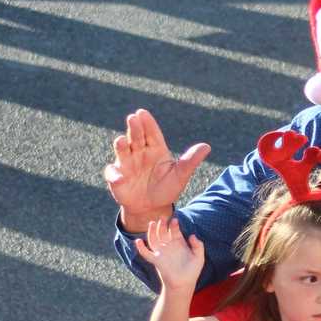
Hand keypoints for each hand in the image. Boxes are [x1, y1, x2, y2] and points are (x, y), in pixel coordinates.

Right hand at [104, 109, 208, 230]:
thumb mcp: (180, 176)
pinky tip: (119, 178)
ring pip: (122, 150)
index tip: (142, 113)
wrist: (152, 208)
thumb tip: (207, 146)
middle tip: (133, 118)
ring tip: (122, 141)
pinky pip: (113, 173)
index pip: (152, 133)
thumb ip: (190, 161)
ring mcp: (127, 164)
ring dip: (121, 145)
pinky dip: (114, 175)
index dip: (147, 123)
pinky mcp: (117, 177)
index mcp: (156, 149)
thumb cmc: (166, 188)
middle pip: (136, 137)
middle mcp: (139, 152)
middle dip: (134, 128)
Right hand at [133, 216, 205, 287]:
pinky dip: (141, 248)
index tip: (175, 220)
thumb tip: (192, 235)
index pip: (174, 231)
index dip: (174, 225)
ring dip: (152, 231)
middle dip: (162, 225)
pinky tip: (138, 241)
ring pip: (154, 239)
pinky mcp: (156, 260)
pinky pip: (146, 253)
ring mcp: (162, 252)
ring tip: (152, 223)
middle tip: (162, 217)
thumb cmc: (192, 271)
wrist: (184, 284)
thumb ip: (198, 246)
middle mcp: (169, 246)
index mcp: (179, 243)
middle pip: (163, 232)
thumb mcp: (199, 257)